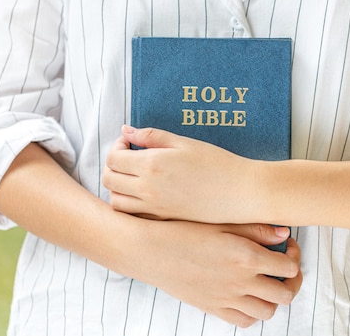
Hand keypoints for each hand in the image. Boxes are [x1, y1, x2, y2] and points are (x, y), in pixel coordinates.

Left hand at [102, 126, 261, 222]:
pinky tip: (144, 192)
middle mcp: (147, 189)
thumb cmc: (216, 163)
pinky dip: (129, 203)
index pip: (113, 158)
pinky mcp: (163, 219)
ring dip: (117, 186)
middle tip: (129, 157)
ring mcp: (154, 208)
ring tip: (134, 176)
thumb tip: (126, 131)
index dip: (116, 147)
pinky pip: (132, 214)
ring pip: (116, 201)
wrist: (240, 192)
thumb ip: (151, 136)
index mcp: (151, 165)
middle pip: (109, 179)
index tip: (129, 143)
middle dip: (113, 165)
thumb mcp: (183, 142)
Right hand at [122, 220, 301, 327]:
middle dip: (292, 281)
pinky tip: (248, 296)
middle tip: (286, 268)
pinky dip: (253, 312)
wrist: (151, 251)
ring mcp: (227, 299)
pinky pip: (244, 321)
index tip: (287, 247)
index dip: (294, 256)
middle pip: (284, 294)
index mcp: (245, 257)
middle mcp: (240, 282)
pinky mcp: (213, 309)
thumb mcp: (221, 222)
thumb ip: (256, 229)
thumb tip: (284, 234)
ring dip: (274, 298)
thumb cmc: (184, 230)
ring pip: (267, 311)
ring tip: (268, 283)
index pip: (288, 267)